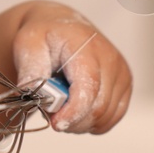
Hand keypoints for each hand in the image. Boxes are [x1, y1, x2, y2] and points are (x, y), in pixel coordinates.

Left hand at [10, 2, 131, 133]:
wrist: (62, 29)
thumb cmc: (45, 36)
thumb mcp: (28, 45)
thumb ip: (31, 70)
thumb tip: (32, 94)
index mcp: (87, 47)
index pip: (88, 87)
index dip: (73, 111)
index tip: (56, 123)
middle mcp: (111, 61)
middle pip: (98, 108)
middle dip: (72, 119)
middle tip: (50, 113)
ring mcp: (122, 74)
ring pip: (105, 117)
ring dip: (80, 122)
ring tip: (61, 107)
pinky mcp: (125, 87)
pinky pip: (111, 118)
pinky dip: (92, 122)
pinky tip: (76, 109)